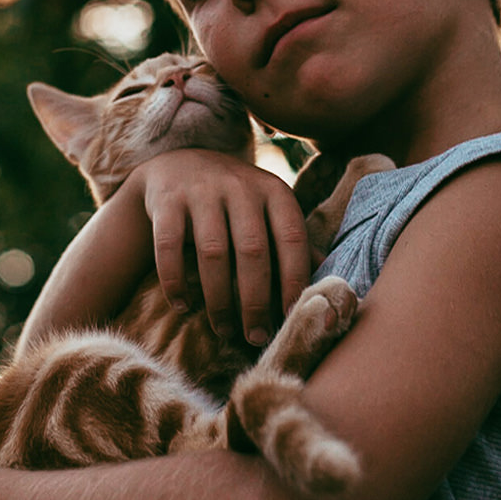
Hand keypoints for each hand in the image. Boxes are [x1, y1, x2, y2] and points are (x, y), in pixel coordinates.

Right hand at [134, 147, 312, 348]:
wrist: (177, 163)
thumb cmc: (233, 201)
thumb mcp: (267, 211)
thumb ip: (293, 243)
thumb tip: (332, 280)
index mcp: (273, 191)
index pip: (291, 238)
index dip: (294, 279)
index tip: (291, 316)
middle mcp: (240, 186)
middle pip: (252, 251)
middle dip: (255, 301)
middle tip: (255, 337)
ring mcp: (201, 190)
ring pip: (212, 254)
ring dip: (218, 299)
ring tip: (223, 329)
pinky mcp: (167, 200)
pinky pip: (169, 247)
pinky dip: (175, 282)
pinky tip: (182, 306)